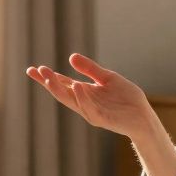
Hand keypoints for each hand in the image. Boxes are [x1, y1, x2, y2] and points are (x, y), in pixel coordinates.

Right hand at [25, 53, 154, 139]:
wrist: (143, 115)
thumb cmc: (126, 98)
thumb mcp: (107, 78)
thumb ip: (90, 69)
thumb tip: (70, 57)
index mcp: (84, 93)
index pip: (62, 83)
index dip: (47, 77)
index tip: (32, 69)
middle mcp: (84, 103)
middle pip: (62, 92)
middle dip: (49, 82)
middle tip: (38, 71)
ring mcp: (91, 112)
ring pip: (71, 101)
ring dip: (60, 89)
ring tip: (50, 77)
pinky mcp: (102, 119)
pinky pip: (89, 108)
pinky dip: (82, 98)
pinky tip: (76, 86)